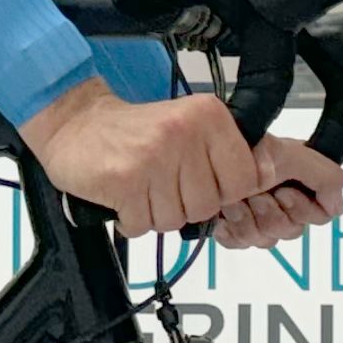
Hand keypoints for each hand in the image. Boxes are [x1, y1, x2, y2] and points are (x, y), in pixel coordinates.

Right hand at [20, 86, 341, 237]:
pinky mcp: (124, 182)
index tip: (200, 179)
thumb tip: (267, 174)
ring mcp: (153, 158)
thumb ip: (228, 153)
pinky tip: (125, 195)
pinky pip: (144, 225)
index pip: (246, 179)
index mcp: (208, 116)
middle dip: (184, 203)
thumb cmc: (133, 130)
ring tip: (142, 186)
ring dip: (156, 213)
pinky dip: (133, 220)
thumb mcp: (190, 127)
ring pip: (177, 219)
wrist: (75, 122)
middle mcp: (184, 133)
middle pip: (208, 205)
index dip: (223, 190)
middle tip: (162, 181)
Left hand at [210, 135, 342, 248]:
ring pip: (267, 240)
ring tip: (234, 202)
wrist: (202, 156)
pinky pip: (240, 244)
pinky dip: (231, 231)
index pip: (320, 216)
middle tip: (256, 195)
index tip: (283, 192)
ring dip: (249, 220)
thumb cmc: (242, 149)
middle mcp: (282, 203)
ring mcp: (257, 218)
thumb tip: (338, 206)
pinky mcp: (233, 230)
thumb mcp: (287, 154)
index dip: (301, 208)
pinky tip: (224, 218)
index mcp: (300, 184)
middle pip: (292, 231)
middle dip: (271, 213)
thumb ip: (324, 176)